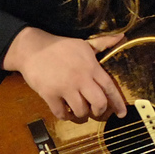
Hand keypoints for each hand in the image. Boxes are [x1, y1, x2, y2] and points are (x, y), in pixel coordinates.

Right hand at [2, 27, 126, 120]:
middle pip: (98, 103)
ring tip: (79, 111)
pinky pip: (61, 113)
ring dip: (81, 115)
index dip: (117, 102)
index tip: (122, 114)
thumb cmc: (60, 46)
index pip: (110, 87)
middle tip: (95, 111)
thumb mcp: (84, 44)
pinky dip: (65, 116)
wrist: (32, 48)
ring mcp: (64, 87)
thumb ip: (103, 43)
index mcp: (91, 67)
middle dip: (99, 111)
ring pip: (81, 111)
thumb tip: (122, 37)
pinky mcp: (49, 94)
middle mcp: (80, 78)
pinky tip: (66, 112)